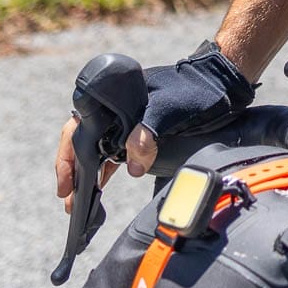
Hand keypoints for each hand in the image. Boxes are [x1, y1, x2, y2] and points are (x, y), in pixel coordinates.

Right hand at [53, 40, 255, 212]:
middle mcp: (116, 110)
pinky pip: (115, 152)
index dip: (67, 157)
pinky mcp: (141, 132)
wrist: (221, 84)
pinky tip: (99, 187)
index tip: (66, 184)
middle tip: (67, 200)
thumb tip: (133, 167)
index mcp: (114, 100)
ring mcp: (127, 121)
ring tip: (78, 204)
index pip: (78, 127)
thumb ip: (147, 134)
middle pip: (83, 141)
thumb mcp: (169, 110)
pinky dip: (105, 170)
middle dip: (73, 171)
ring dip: (87, 174)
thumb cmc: (194, 90)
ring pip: (98, 149)